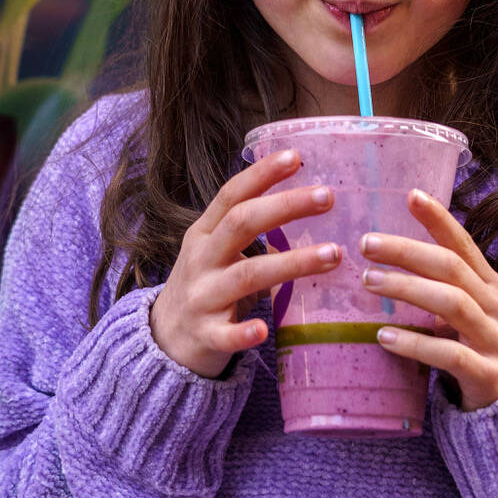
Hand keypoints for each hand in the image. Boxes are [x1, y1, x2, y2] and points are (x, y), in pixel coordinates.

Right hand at [150, 150, 340, 378]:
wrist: (163, 341)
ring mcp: (201, 297)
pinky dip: (243, 332)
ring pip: (247, 275)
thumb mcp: (217, 252)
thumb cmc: (204, 286)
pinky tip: (263, 329)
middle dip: (286, 206)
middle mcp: (201, 259)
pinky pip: (225, 334)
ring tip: (333, 255)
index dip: (261, 173)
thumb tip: (302, 208)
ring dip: (292, 264)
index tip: (296, 156)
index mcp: (204, 233)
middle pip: (241, 223)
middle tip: (328, 196)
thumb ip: (251, 231)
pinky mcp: (205, 335)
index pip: (232, 194)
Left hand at [359, 188, 497, 411]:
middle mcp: (495, 304)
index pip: (462, 243)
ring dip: (407, 288)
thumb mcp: (463, 306)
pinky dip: (414, 344)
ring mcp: (494, 338)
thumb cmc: (472, 342)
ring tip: (369, 281)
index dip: (438, 218)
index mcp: (488, 283)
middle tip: (367, 244)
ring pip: (451, 303)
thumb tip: (385, 249)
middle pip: (451, 268)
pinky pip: (448, 354)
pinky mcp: (486, 373)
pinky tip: (383, 336)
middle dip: (407, 251)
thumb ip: (438, 281)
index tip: (410, 194)